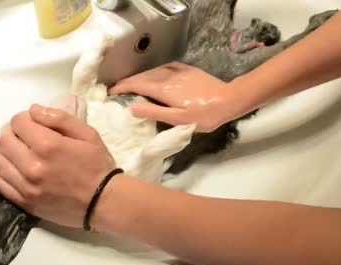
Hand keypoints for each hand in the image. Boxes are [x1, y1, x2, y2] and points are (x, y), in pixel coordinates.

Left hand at [0, 104, 116, 227]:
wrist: (103, 202)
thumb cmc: (98, 166)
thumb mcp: (88, 134)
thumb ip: (60, 118)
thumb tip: (33, 110)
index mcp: (48, 145)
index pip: (18, 122)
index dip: (23, 118)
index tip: (32, 121)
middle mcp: (32, 165)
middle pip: (4, 140)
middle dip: (10, 131)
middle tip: (21, 133)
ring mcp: (26, 185)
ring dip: (0, 148)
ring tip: (11, 146)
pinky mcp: (24, 201)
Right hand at [109, 62, 239, 131]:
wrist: (229, 99)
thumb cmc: (204, 115)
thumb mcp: (178, 119)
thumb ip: (154, 112)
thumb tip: (131, 107)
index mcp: (164, 89)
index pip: (137, 85)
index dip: (122, 87)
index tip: (111, 92)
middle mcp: (168, 76)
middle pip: (143, 76)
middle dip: (128, 82)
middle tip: (117, 89)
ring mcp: (178, 71)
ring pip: (153, 71)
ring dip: (140, 77)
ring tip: (132, 84)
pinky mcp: (187, 70)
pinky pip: (165, 68)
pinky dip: (154, 72)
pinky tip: (154, 76)